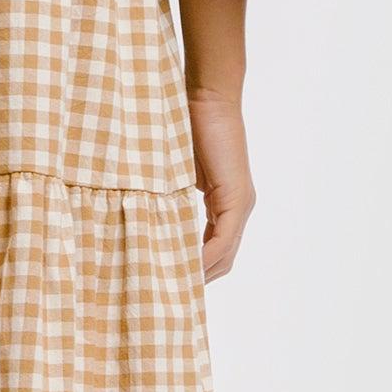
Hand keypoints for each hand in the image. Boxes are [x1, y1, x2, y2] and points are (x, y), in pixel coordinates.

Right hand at [187, 86, 255, 281]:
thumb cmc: (189, 124)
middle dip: (201, 276)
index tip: (172, 278)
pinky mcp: (237, 198)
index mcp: (226, 201)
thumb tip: (150, 213)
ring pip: (226, 253)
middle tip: (171, 291)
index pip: (216, 246)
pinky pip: (223, 239)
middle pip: (225, 257)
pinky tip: (188, 267)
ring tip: (176, 286)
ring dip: (203, 271)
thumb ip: (173, 194)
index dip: (198, 266)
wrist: (209, 99)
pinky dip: (207, 256)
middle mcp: (239, 207)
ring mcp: (241, 204)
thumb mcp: (176, 170)